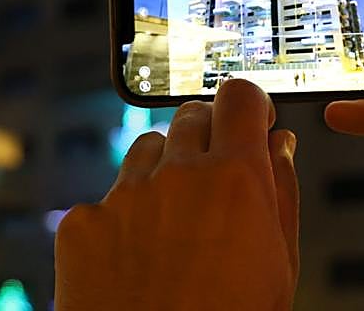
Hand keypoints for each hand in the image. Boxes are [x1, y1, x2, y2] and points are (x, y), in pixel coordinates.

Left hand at [55, 79, 298, 310]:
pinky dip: (122, 219)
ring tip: (176, 228)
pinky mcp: (82, 222)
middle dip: (207, 138)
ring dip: (163, 171)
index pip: (240, 96)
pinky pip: (107, 198)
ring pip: (147, 150)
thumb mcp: (280, 267)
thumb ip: (281, 193)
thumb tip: (279, 145)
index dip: (248, 105)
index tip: (250, 118)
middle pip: (191, 115)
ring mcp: (123, 196)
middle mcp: (177, 175)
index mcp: (235, 179)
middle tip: (215, 182)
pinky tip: (136, 261)